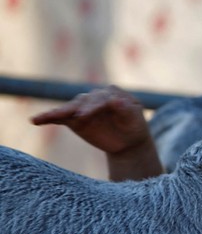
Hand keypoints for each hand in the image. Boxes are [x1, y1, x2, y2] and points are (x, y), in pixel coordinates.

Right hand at [31, 85, 162, 180]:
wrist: (127, 141)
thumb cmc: (134, 126)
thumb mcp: (134, 118)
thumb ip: (125, 109)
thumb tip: (115, 99)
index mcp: (112, 93)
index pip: (101, 98)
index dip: (94, 106)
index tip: (85, 115)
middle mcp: (95, 97)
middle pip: (83, 101)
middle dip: (78, 109)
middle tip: (75, 118)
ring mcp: (83, 107)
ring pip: (69, 108)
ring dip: (57, 113)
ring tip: (41, 118)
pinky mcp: (74, 118)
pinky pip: (59, 117)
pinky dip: (48, 118)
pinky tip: (35, 121)